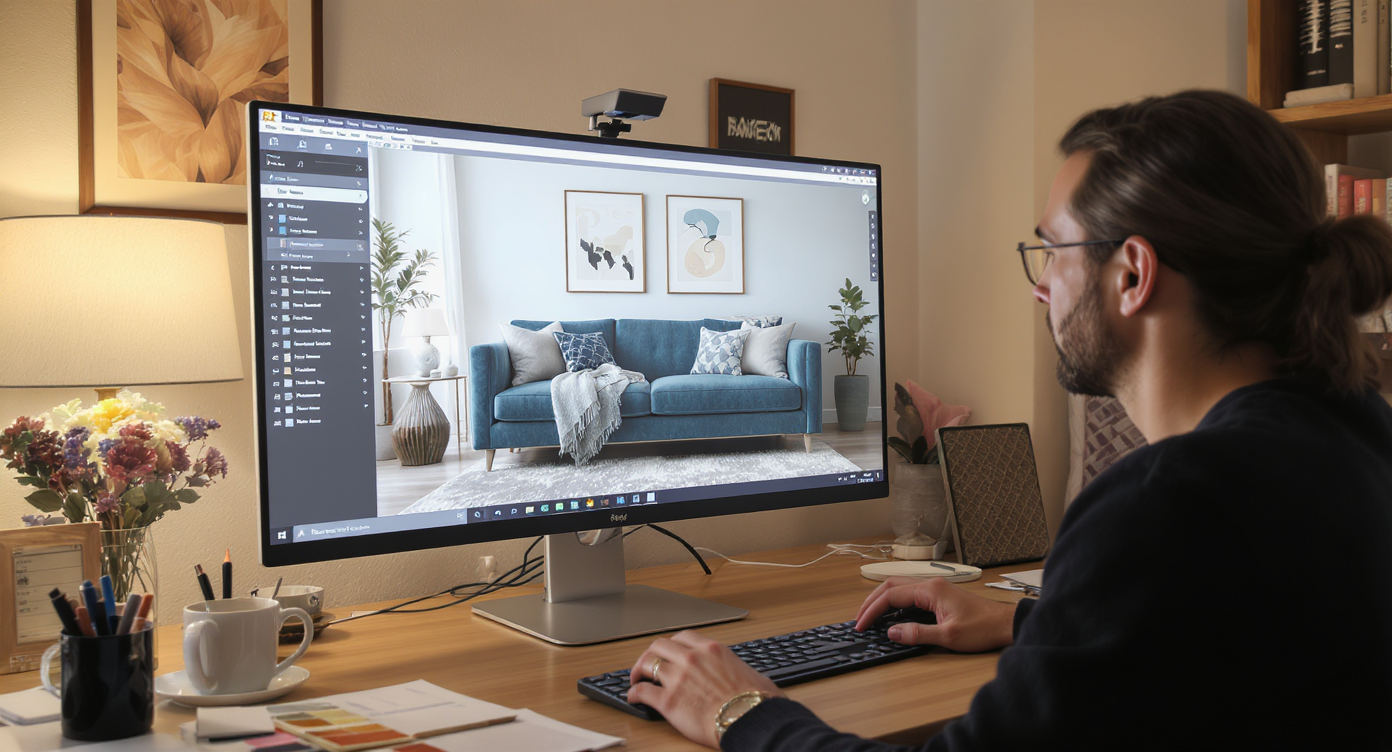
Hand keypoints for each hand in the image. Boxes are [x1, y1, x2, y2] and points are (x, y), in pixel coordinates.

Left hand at [628, 630, 782, 747]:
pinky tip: (634, 697)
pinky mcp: (668, 701)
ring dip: (638, 670)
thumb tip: (746, 677)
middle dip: (650, 653)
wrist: (750, 720)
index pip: (682, 637)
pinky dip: (634, 693)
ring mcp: (678, 678)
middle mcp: (692, 658)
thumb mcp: (750, 673)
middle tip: (647, 664)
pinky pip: (643, 691)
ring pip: (647, 664)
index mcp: (711, 649)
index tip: (669, 651)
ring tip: (635, 679)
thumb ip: (736, 669)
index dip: (671, 644)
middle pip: (659, 645)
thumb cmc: (755, 701)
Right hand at [854, 576, 1015, 652]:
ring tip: (871, 615)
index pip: (891, 596)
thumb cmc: (983, 628)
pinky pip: (911, 594)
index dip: (872, 610)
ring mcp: (936, 588)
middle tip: (860, 618)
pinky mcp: (941, 595)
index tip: (861, 623)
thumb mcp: (948, 636)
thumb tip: (892, 632)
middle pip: (891, 586)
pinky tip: (893, 615)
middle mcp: (932, 584)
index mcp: (931, 590)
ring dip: (883, 600)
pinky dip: (896, 602)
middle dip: (872, 601)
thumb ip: (917, 633)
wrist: (1005, 624)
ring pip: (900, 588)